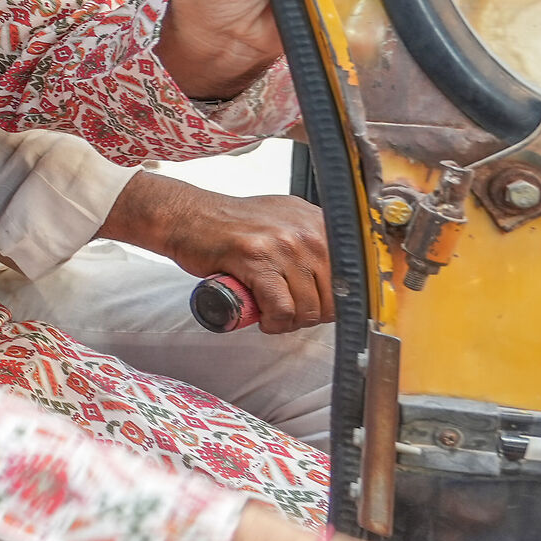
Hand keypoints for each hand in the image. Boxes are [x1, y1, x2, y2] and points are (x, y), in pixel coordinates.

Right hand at [97, 173, 331, 331]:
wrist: (188, 217)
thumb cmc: (231, 225)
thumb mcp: (283, 221)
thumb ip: (311, 241)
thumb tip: (336, 274)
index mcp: (317, 221)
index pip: (353, 274)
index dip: (338, 300)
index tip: (323, 308)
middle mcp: (306, 231)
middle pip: (333, 297)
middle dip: (313, 315)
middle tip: (290, 315)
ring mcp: (282, 245)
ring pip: (309, 307)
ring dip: (291, 323)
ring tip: (274, 317)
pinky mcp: (256, 261)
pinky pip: (282, 309)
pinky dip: (275, 323)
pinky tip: (264, 319)